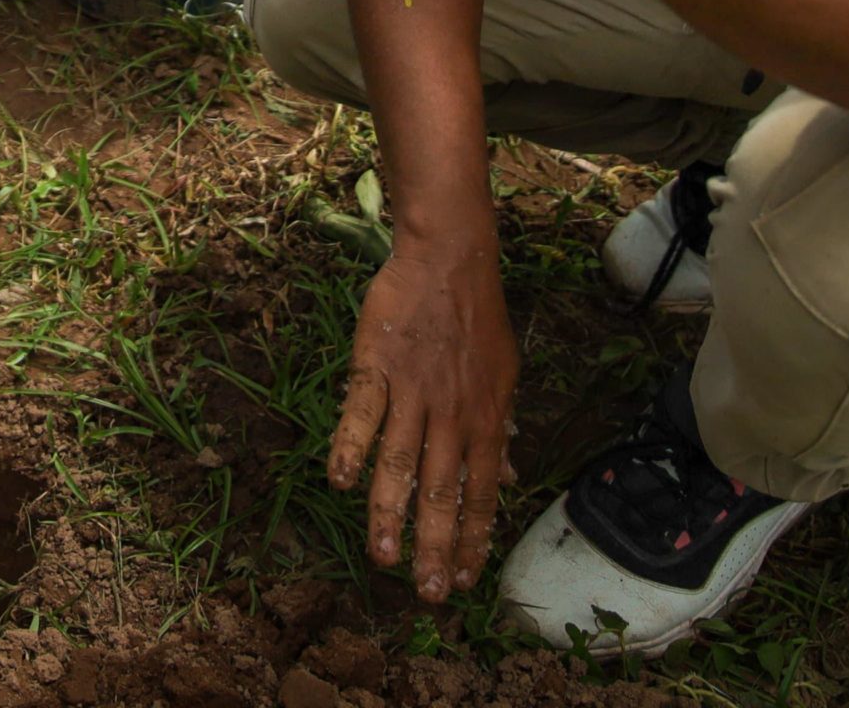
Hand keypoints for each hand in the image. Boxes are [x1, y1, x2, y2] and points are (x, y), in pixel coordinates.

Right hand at [330, 236, 518, 602]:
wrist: (448, 258)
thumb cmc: (477, 319)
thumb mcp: (504, 375)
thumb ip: (500, 428)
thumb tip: (507, 476)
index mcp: (487, 418)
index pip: (483, 492)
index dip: (473, 538)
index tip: (464, 579)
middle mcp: (452, 412)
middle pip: (442, 490)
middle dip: (435, 545)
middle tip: (427, 590)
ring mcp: (413, 389)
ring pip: (400, 463)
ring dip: (391, 513)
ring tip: (383, 556)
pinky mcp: (376, 365)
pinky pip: (361, 413)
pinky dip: (350, 447)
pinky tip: (341, 482)